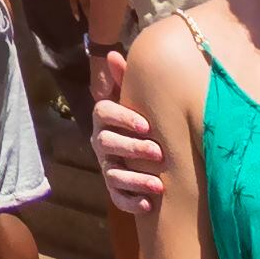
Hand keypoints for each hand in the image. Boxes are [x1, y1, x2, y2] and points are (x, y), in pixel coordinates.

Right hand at [92, 63, 164, 215]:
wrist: (141, 148)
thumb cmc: (139, 118)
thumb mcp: (132, 98)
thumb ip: (124, 79)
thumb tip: (113, 54)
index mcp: (105, 117)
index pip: (104, 113)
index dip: (123, 118)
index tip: (146, 125)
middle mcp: (101, 141)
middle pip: (108, 143)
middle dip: (133, 148)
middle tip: (159, 152)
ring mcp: (106, 165)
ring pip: (113, 173)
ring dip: (135, 179)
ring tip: (158, 185)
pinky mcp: (114, 188)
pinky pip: (117, 197)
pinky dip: (132, 202)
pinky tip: (149, 204)